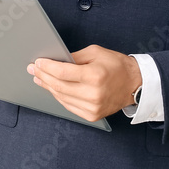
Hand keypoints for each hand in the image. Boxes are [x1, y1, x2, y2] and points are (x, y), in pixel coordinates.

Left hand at [27, 45, 142, 121]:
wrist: (135, 84)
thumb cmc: (117, 66)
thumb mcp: (95, 53)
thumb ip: (74, 57)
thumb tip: (55, 59)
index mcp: (94, 76)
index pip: (62, 72)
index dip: (47, 67)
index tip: (37, 62)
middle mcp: (93, 94)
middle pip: (58, 86)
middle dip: (43, 76)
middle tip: (33, 69)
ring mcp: (92, 107)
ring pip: (61, 97)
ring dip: (48, 87)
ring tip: (39, 78)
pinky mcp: (92, 115)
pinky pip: (69, 106)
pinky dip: (58, 96)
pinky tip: (52, 88)